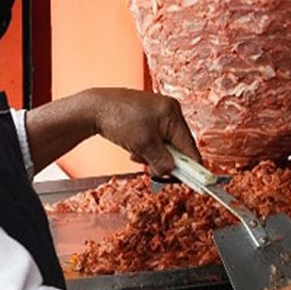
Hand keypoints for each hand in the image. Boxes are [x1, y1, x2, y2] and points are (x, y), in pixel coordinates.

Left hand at [85, 87, 201, 174]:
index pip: (189, 144)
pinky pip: (154, 138)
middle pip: (177, 144)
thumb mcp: (143, 145)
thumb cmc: (117, 119)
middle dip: (164, 159)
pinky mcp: (146, 116)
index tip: (198, 181)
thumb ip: (161, 160)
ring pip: (164, 143)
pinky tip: (133, 147)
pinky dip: (145, 147)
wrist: (92, 108)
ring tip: (136, 153)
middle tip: (152, 167)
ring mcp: (157, 112)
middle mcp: (168, 109)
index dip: (192, 165)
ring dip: (152, 154)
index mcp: (172, 113)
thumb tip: (171, 171)